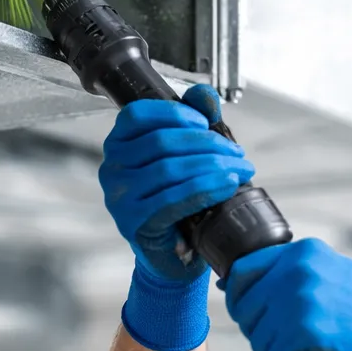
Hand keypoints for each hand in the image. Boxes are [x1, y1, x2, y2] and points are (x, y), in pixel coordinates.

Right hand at [99, 84, 254, 283]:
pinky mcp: (132, 222)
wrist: (175, 255)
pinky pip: (172, 199)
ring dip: (212, 166)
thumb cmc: (179, 202)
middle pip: (160, 142)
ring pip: (169, 169)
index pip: (139, 115)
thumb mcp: (188, 156)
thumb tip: (204, 95)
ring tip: (239, 170)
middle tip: (237, 154)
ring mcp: (118, 197)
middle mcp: (112, 168)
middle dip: (207, 143)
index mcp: (119, 145)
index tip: (205, 122)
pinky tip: (227, 186)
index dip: (175, 113)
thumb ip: (194, 120)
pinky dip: (205, 188)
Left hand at [223, 238, 351, 350]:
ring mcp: (302, 299)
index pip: (243, 271)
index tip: (255, 318)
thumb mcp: (332, 278)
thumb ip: (290, 276)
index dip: (241, 300)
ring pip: (258, 339)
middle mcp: (299, 269)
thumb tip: (232, 282)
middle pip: (244, 307)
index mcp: (304, 252)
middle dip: (259, 333)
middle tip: (289, 347)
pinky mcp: (306, 332)